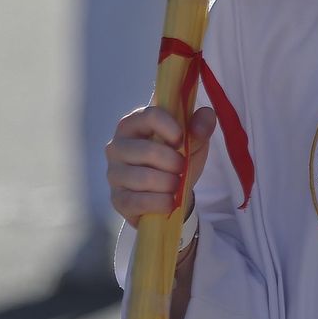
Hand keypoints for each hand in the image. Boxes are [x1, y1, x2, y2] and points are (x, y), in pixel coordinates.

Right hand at [106, 105, 216, 225]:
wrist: (169, 193)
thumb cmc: (176, 159)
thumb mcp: (194, 140)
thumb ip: (202, 124)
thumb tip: (203, 120)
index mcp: (134, 123)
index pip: (150, 116)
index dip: (172, 129)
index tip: (181, 141)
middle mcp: (117, 146)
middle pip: (149, 151)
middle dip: (175, 163)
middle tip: (182, 168)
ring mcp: (114, 173)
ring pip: (145, 178)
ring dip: (170, 184)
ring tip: (175, 184)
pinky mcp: (117, 199)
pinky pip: (140, 201)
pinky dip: (162, 202)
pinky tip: (169, 201)